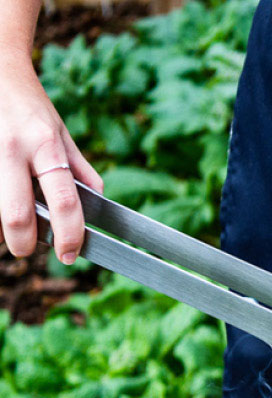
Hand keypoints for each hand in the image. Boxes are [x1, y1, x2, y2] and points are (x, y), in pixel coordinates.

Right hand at [0, 52, 101, 263]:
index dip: (70, 235)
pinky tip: (1, 202)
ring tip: (11, 222)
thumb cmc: (30, 107)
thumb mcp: (62, 133)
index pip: (65, 202)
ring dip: (0, 227)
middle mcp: (14, 150)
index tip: (70, 254)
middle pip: (17, 215)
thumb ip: (79, 170)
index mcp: (46, 147)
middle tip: (28, 249)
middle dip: (23, 243)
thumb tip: (99, 202)